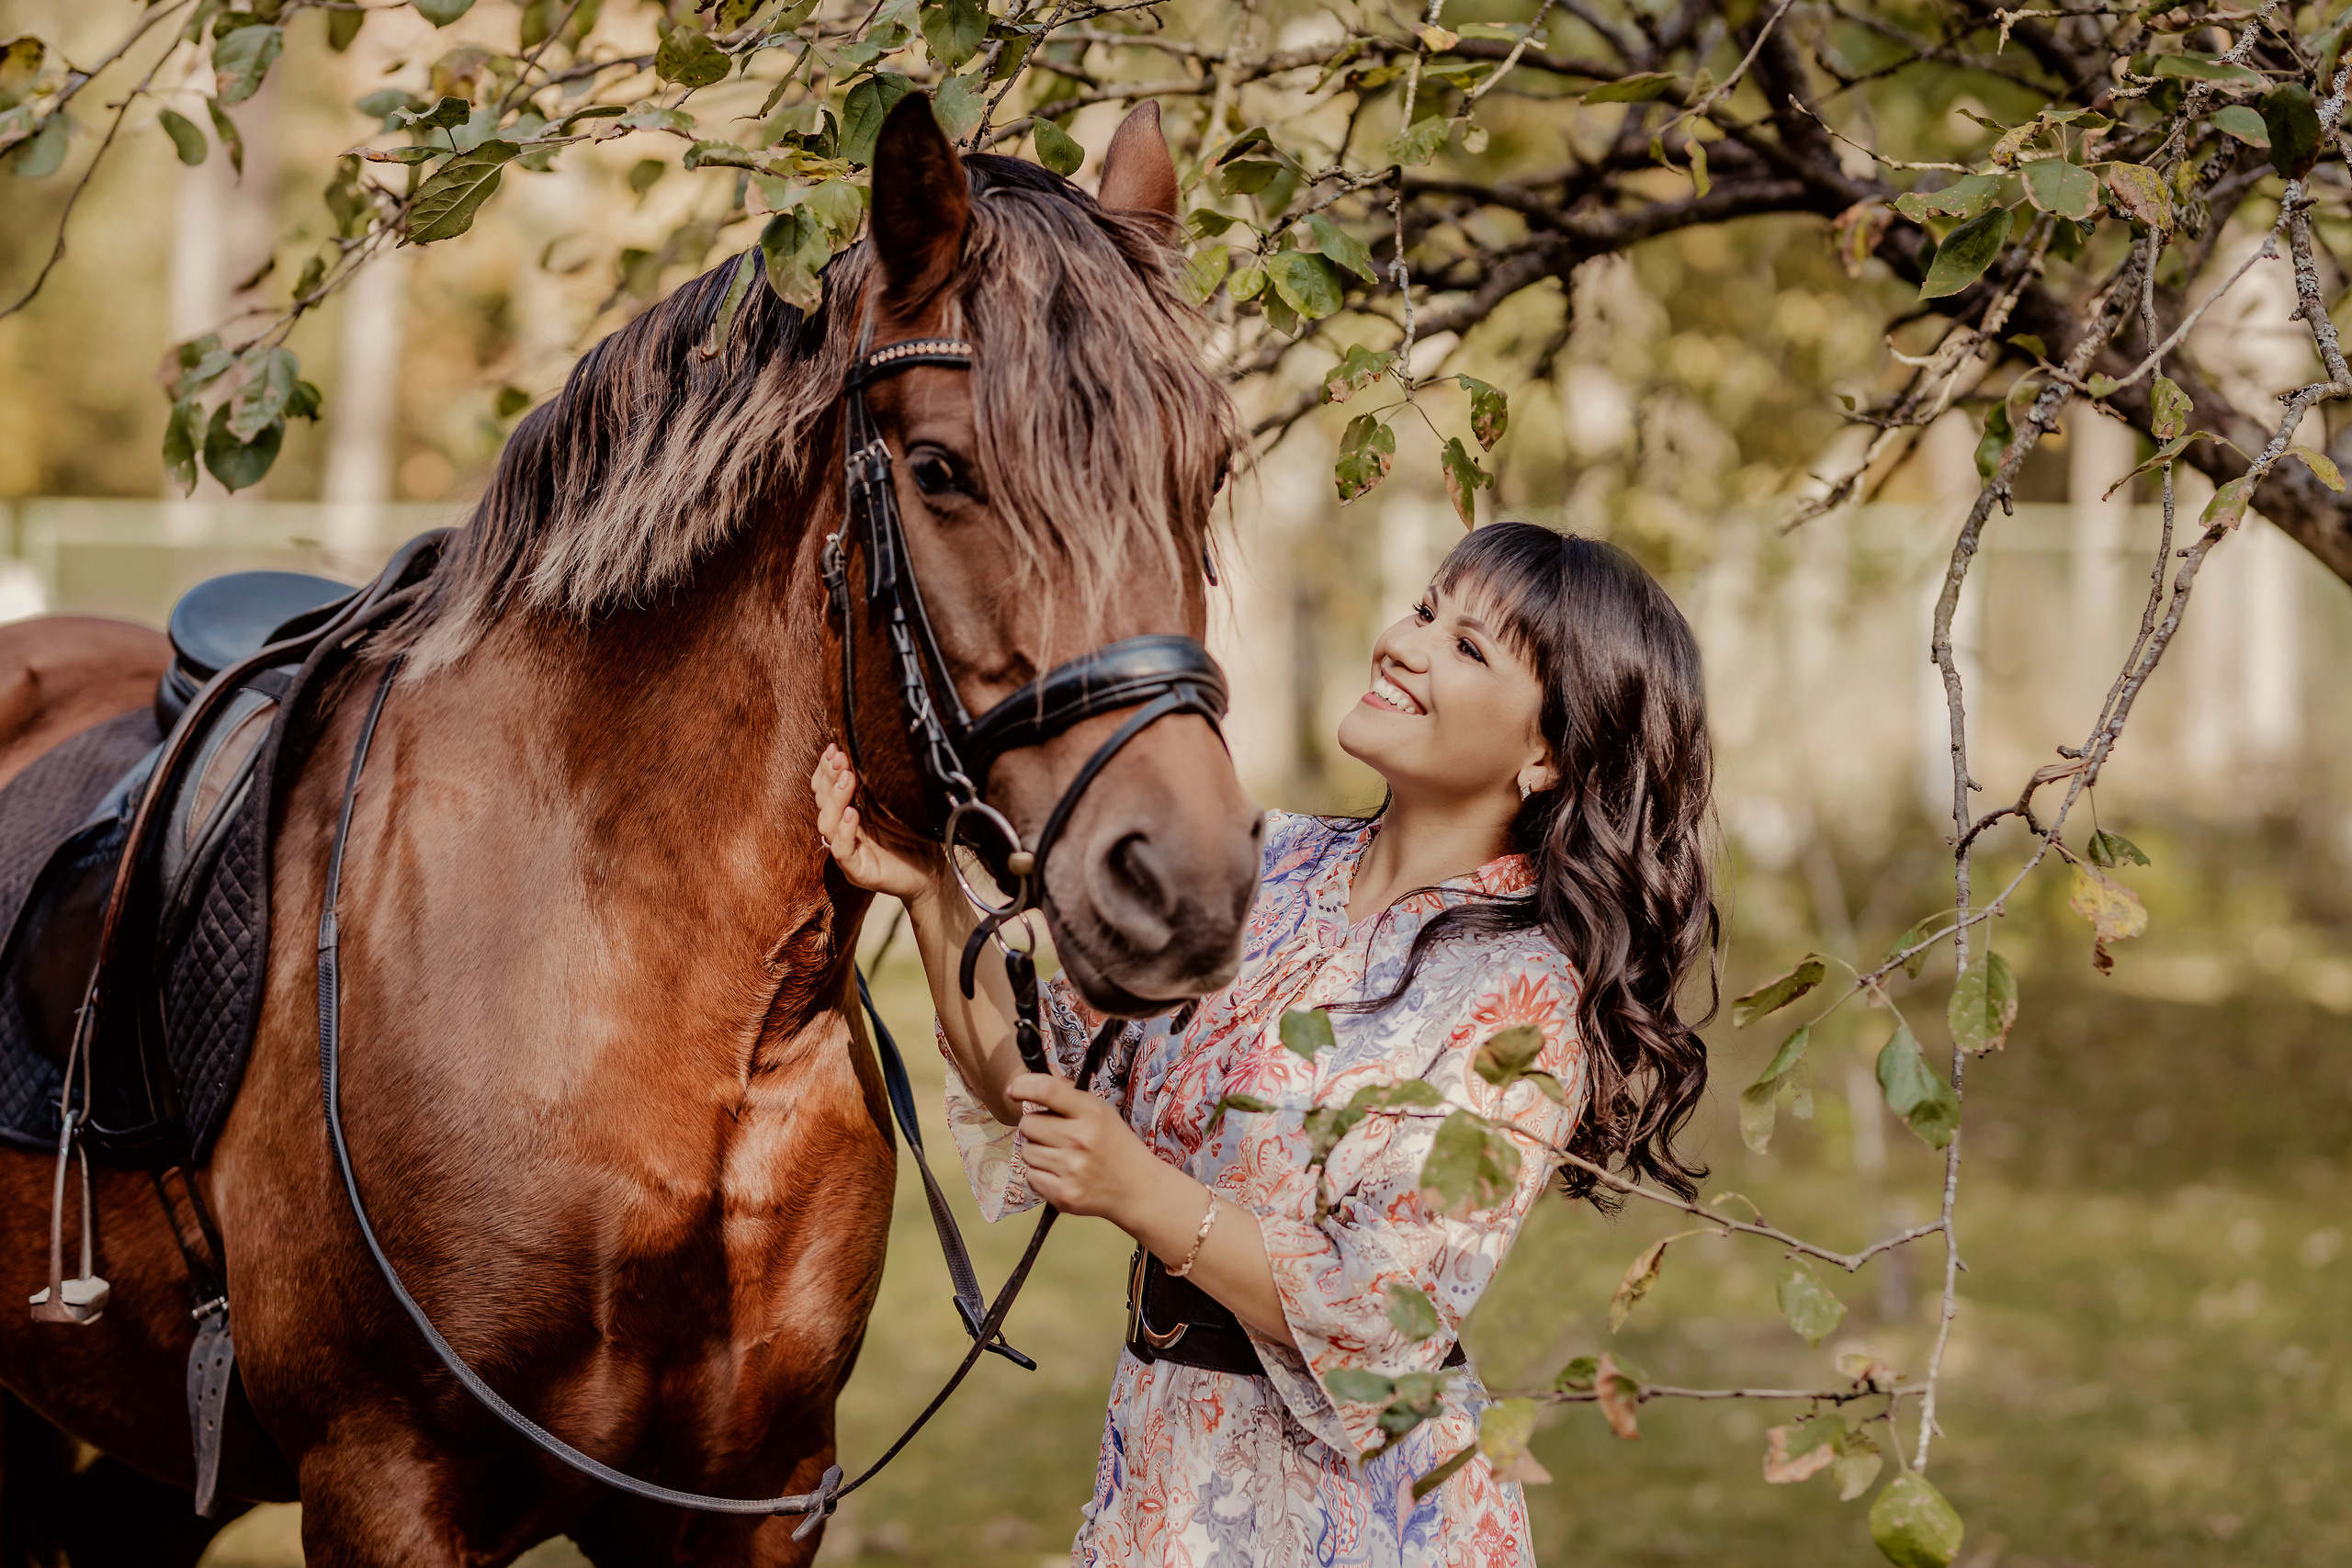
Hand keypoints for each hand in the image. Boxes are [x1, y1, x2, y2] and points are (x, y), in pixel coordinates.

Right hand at [813, 745, 942, 904]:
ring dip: (835, 799)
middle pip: (822, 802)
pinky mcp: (858, 871)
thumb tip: (878, 746)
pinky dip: (843, 832)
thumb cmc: (918, 837)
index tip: (833, 748)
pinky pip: (841, 852)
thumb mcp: (900, 804)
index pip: (825, 789)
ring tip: (847, 779)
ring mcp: (848, 852)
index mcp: (850, 813)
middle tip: (840, 758)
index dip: (826, 769)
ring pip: (826, 824)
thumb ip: (883, 784)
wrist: (935, 874)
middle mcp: (844, 831)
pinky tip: (851, 815)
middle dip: (829, 777)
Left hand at [1009, 1072, 1162, 1221]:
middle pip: (1028, 1123)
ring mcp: (1071, 1168)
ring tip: (1063, 1157)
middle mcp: (1080, 1139)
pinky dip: (1041, 1176)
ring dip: (1038, 1153)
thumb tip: (1031, 1080)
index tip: (1013, 1089)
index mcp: (1091, 1113)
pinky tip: (1062, 1174)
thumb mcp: (1101, 1112)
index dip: (1023, 1085)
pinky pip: (1031, 1176)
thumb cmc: (1116, 1146)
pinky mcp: (1064, 1194)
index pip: (1046, 1090)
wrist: (1138, 1189)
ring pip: (1027, 1151)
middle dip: (1036, 1127)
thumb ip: (1068, 1096)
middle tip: (1056, 1135)